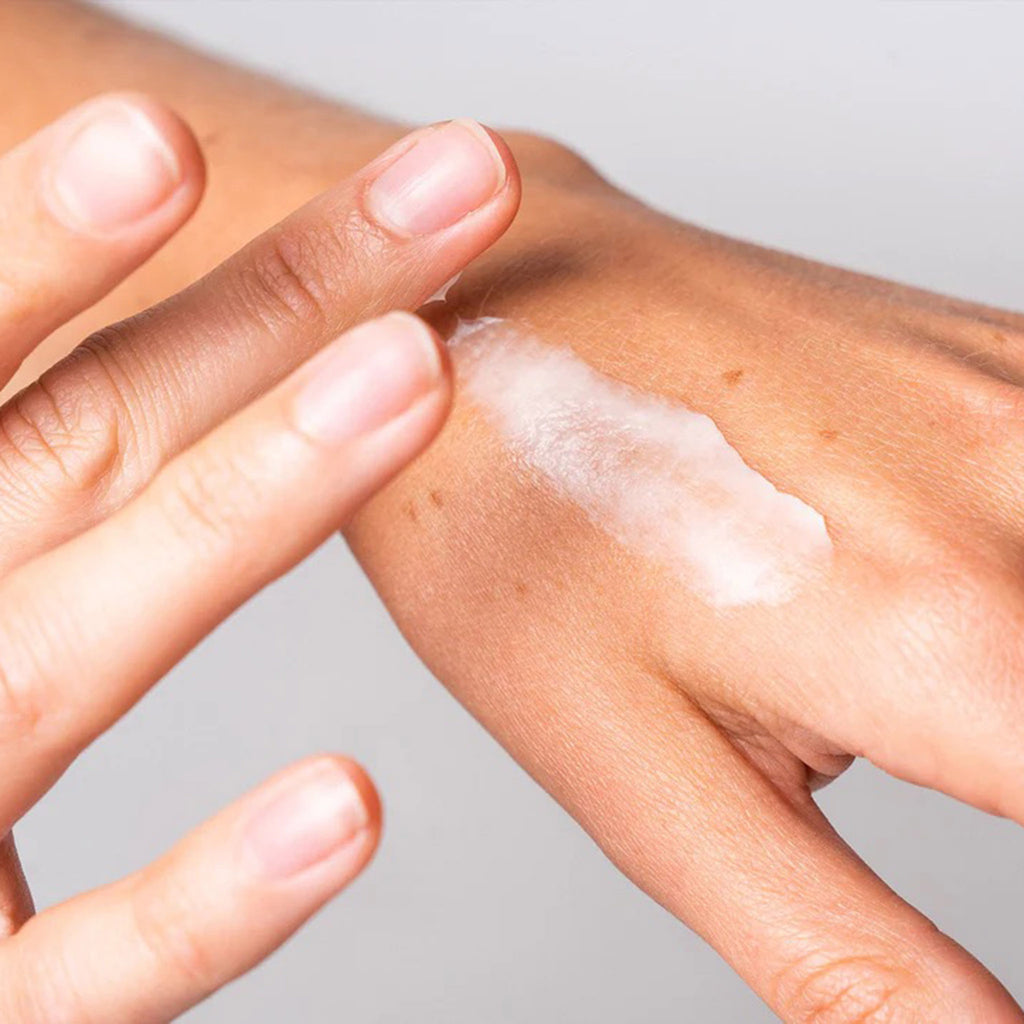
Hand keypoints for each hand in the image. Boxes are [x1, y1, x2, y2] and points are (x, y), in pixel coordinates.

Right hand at [0, 94, 517, 1019]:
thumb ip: (44, 458)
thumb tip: (172, 355)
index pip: (25, 374)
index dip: (77, 243)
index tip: (193, 137)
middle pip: (88, 442)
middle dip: (272, 304)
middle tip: (449, 185)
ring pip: (82, 650)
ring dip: (250, 502)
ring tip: (412, 373)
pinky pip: (90, 967)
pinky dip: (208, 895)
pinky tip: (348, 804)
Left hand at [344, 137, 1023, 1020]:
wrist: (480, 321)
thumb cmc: (513, 525)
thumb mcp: (641, 769)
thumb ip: (836, 947)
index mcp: (942, 630)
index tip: (977, 863)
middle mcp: (1016, 482)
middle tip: (948, 768)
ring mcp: (1017, 391)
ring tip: (951, 714)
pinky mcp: (993, 351)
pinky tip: (969, 595)